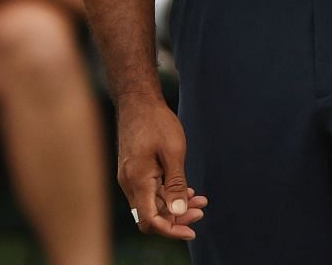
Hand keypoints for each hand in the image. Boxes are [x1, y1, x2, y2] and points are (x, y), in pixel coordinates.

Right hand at [113, 93, 208, 240]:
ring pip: (152, 204)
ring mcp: (130, 178)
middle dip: (176, 218)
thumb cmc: (156, 122)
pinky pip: (150, 192)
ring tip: (201, 201)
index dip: (170, 229)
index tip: (192, 229)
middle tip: (202, 211)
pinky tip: (187, 191)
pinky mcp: (134, 171)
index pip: (150, 220)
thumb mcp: (173, 151)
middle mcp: (130, 183)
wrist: (138, 101)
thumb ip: (176, 184)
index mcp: (138, 180)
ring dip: (175, 206)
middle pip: (152, 215)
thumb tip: (178, 213)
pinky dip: (168, 195)